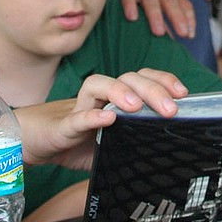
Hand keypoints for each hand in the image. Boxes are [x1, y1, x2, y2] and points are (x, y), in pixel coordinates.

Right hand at [17, 69, 189, 171]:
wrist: (39, 143)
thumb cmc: (81, 138)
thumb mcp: (117, 139)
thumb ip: (138, 134)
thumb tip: (174, 141)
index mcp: (117, 98)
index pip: (143, 78)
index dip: (163, 81)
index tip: (182, 93)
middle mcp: (101, 97)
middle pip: (127, 78)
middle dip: (152, 89)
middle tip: (169, 108)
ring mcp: (80, 108)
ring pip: (98, 85)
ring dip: (119, 92)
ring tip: (135, 106)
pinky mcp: (63, 126)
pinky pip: (76, 118)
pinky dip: (90, 117)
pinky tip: (105, 120)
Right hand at [111, 0, 196, 38]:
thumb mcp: (154, 3)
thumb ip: (163, 22)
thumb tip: (172, 44)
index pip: (184, 4)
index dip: (189, 18)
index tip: (190, 35)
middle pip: (170, 1)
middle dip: (178, 17)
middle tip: (183, 33)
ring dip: (156, 15)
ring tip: (158, 32)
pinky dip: (130, 4)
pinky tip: (132, 18)